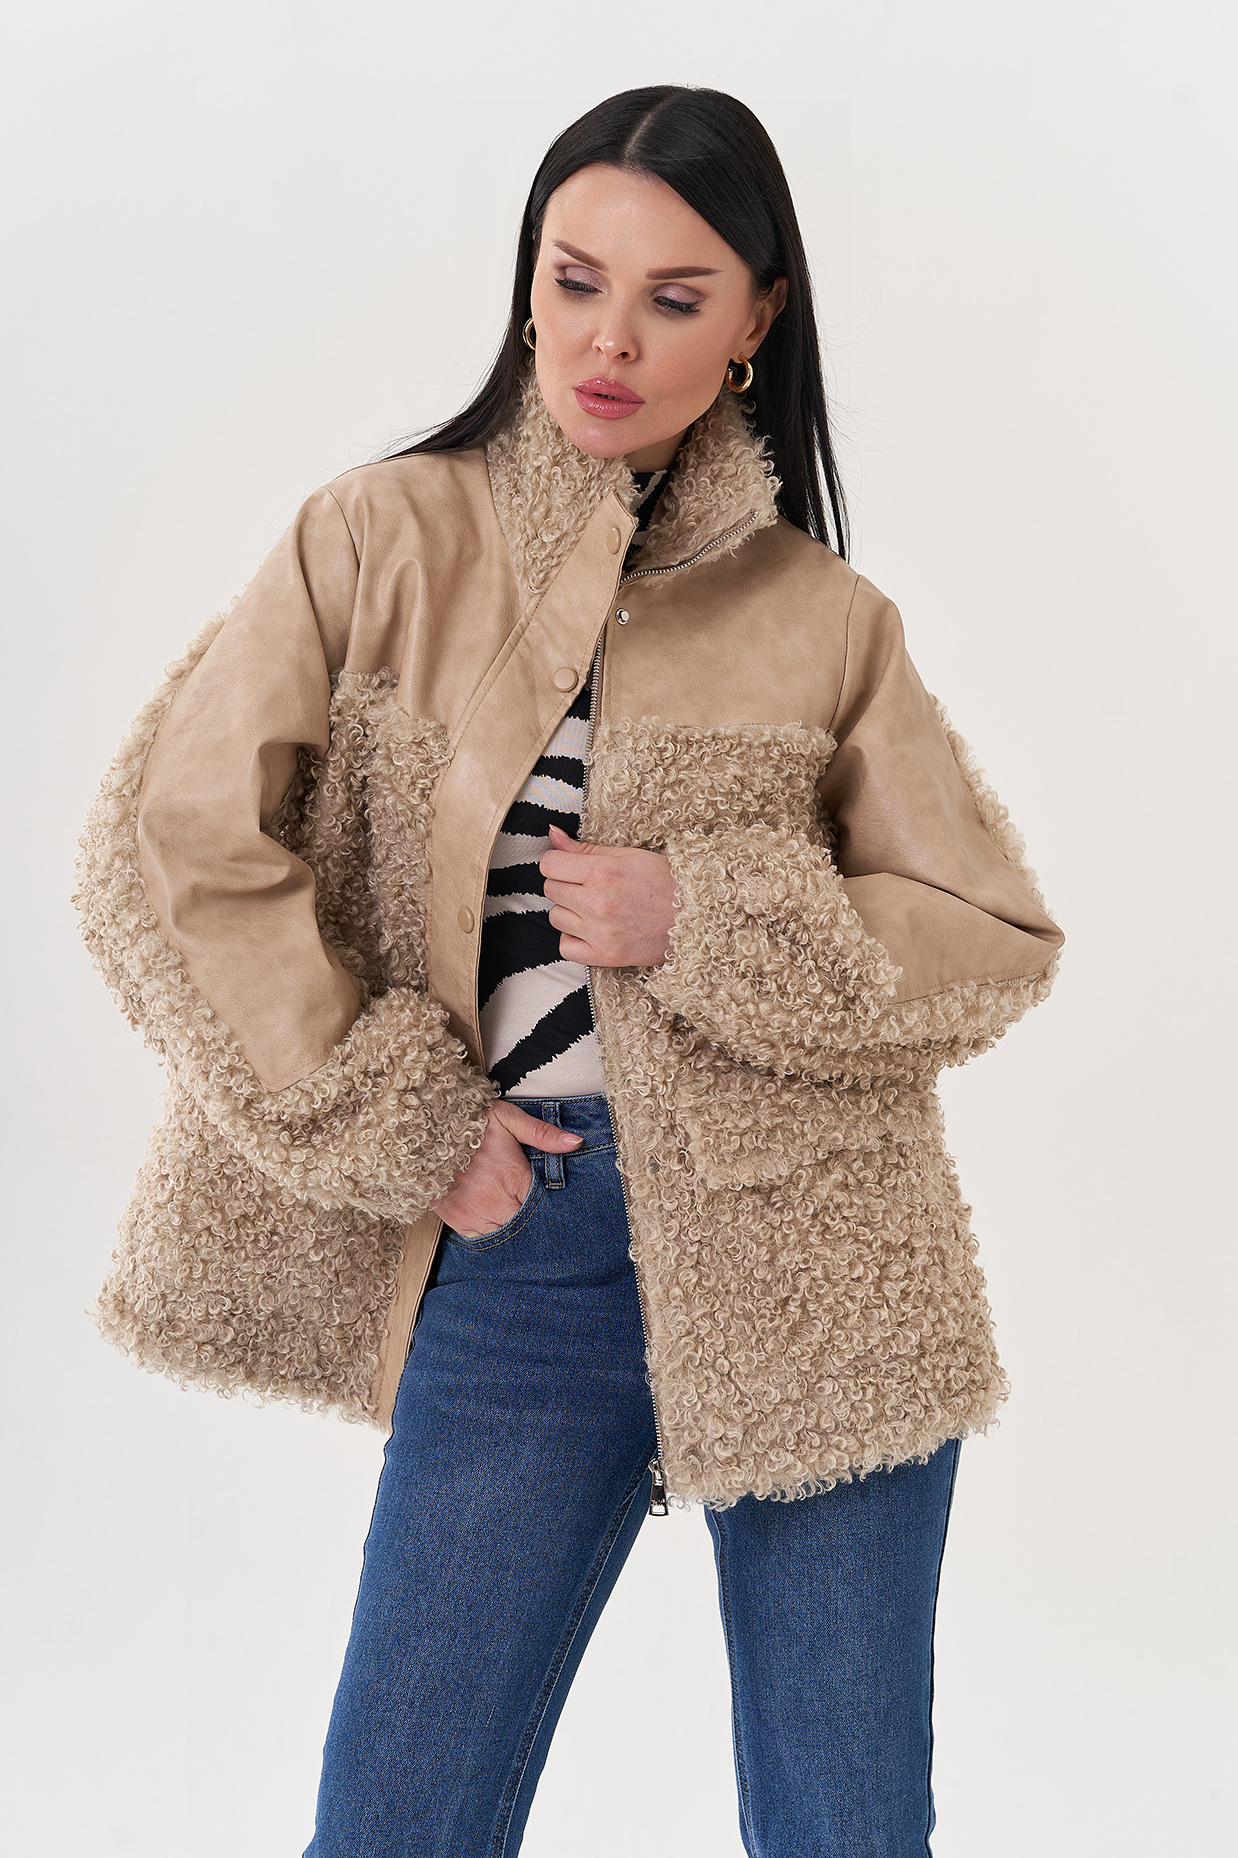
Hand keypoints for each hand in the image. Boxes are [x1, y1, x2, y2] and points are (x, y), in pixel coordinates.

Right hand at [431, 1100, 581, 1237]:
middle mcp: (494, 1202)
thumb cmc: (470, 1124)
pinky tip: (496, 1220)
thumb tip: (575, 1142)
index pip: (541, 1207)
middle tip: (538, 1216)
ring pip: (505, 1236)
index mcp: (513, 1177)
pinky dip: (491, 1233)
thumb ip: (543, 1133)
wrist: (426, 1131)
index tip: (557, 1211)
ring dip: (512, 1229)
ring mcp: (474, 1214)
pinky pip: (481, 1239)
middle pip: (525, 1227)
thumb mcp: (508, 1119)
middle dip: (533, 1224)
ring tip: (514, 1215)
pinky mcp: (457, 1221)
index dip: (550, 1210)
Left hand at [539, 824, 679, 967]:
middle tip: (588, 887)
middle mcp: (597, 902)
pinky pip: (565, 947)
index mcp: (603, 872)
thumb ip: (586, 848)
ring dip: (570, 912)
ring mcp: (600, 932)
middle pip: (550, 890)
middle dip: (565, 885)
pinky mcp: (604, 956)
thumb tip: (552, 834)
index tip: (570, 867)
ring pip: (555, 918)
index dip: (558, 863)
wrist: (695, 918)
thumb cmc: (665, 883)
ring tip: (594, 908)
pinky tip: (591, 930)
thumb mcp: (628, 856)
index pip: (550, 864)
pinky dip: (574, 939)